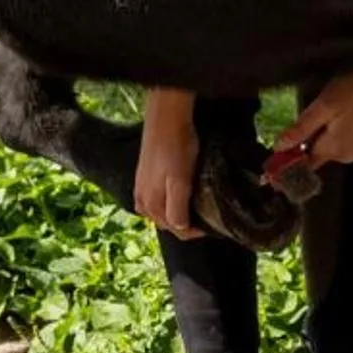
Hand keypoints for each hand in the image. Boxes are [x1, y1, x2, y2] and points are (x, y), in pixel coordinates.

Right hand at [134, 89, 202, 238]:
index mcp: (152, 204)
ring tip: (193, 209)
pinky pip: (153, 201)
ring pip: (159, 213)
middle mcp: (143, 200)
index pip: (176, 230)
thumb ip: (177, 208)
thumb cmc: (177, 149)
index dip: (195, 232)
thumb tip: (180, 228)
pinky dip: (165, 205)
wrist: (166, 120)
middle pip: (166, 224)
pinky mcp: (143, 177)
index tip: (211, 226)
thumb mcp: (180, 181)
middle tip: (205, 219)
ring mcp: (141, 188)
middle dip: (185, 225)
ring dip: (175, 215)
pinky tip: (174, 197)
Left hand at [269, 53, 352, 181]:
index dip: (286, 165)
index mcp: (336, 149)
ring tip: (331, 105)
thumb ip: (302, 128)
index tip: (268, 175)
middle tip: (310, 112)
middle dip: (307, 141)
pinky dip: (337, 131)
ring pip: (332, 146)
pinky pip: (346, 141)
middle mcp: (350, 155)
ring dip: (323, 134)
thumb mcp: (325, 105)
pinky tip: (343, 110)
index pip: (304, 164)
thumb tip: (279, 147)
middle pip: (318, 154)